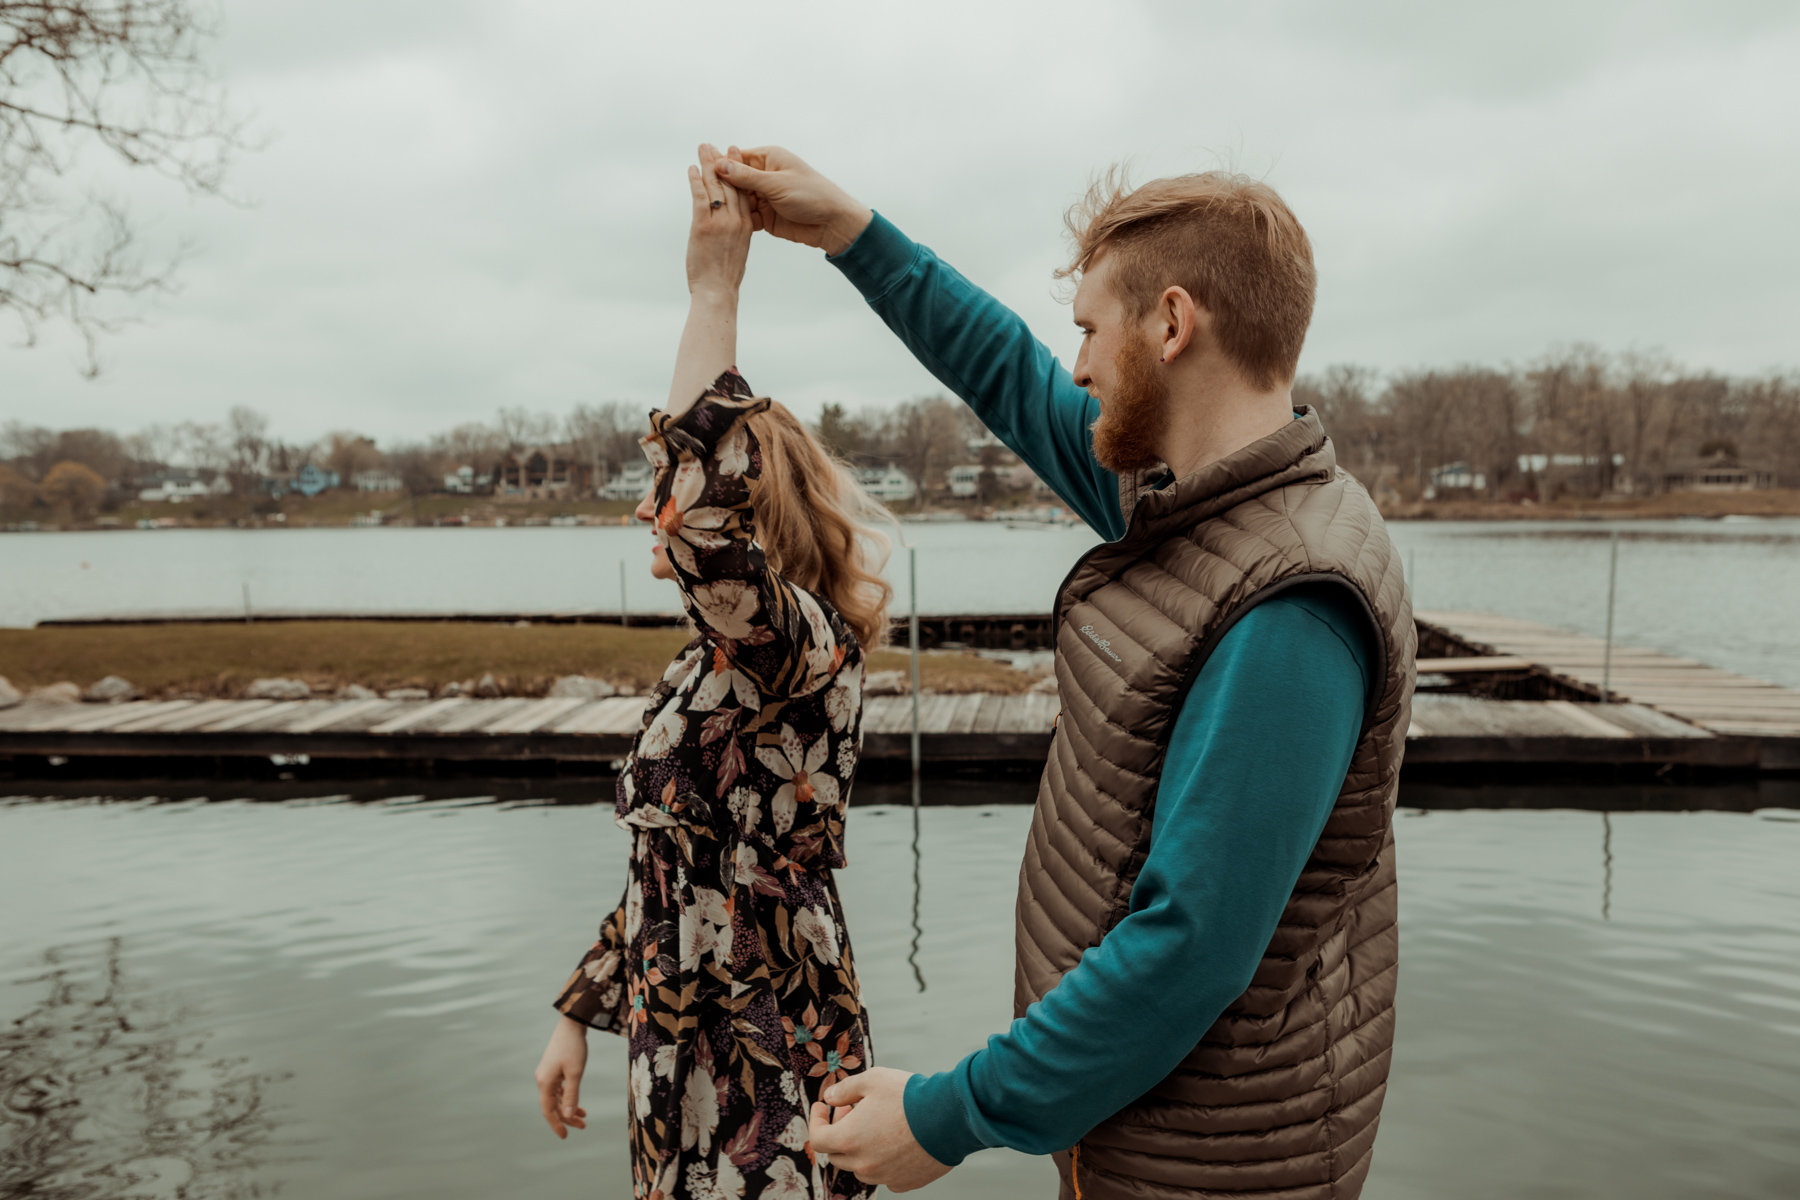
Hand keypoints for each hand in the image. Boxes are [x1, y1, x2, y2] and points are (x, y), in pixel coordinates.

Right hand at [534, 1015, 588, 1138]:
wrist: (571, 1025)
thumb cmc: (574, 1048)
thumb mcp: (575, 1073)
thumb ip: (572, 1095)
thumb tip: (568, 1115)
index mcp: (545, 1083)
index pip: (549, 1111)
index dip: (556, 1124)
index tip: (565, 1136)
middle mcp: (542, 1080)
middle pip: (553, 1105)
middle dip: (567, 1117)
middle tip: (583, 1126)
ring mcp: (547, 1074)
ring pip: (556, 1098)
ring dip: (569, 1107)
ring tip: (584, 1116)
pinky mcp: (553, 1069)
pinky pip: (558, 1089)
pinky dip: (568, 1097)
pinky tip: (577, 1102)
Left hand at [686, 143, 751, 298]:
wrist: (718, 292)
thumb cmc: (725, 279)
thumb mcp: (738, 253)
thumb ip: (735, 236)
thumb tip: (729, 232)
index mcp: (746, 226)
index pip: (743, 192)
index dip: (738, 172)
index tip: (734, 155)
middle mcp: (736, 221)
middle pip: (730, 184)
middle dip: (721, 162)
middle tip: (713, 145)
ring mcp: (721, 222)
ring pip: (715, 186)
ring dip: (708, 165)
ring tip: (702, 149)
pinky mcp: (704, 226)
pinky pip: (700, 197)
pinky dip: (695, 181)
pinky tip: (692, 169)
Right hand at [715, 146, 872, 256]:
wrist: (832, 223)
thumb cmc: (811, 195)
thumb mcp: (776, 183)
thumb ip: (747, 177)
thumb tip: (719, 164)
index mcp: (769, 158)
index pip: (737, 159)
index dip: (719, 165)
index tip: (700, 168)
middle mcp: (764, 175)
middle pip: (734, 180)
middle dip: (720, 187)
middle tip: (699, 192)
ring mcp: (764, 197)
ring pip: (737, 200)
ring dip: (727, 205)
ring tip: (707, 211)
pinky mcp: (765, 216)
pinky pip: (745, 216)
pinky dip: (737, 220)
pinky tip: (722, 225)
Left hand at [807, 1067, 952, 1191]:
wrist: (950, 1118)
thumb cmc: (910, 1096)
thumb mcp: (872, 1080)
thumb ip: (845, 1089)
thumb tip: (830, 1099)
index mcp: (849, 1139)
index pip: (818, 1139)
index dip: (816, 1121)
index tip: (823, 1107)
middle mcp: (863, 1164)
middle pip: (838, 1155)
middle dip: (839, 1132)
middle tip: (852, 1111)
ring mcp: (884, 1176)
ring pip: (861, 1167)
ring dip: (861, 1148)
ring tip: (876, 1126)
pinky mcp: (905, 1182)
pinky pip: (885, 1176)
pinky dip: (884, 1162)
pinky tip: (895, 1142)